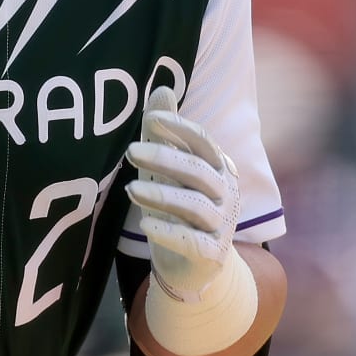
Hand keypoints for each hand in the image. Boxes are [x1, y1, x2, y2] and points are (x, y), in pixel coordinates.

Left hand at [124, 86, 242, 302]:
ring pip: (195, 205)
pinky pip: (192, 241)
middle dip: (165, 158)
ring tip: (130, 189)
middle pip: (198, 171)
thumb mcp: (169, 170)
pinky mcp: (211, 253)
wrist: (193, 267)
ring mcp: (221, 224)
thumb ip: (165, 133)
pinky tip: (145, 224)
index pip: (203, 142)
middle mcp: (225, 192)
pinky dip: (169, 232)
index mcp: (218, 167)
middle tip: (131, 151)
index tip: (151, 119)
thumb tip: (161, 87)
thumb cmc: (179, 209)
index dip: (180, 128)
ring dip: (162, 194)